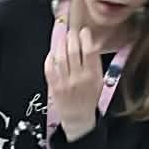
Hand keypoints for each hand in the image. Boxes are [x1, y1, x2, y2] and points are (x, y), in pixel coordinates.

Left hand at [45, 19, 103, 142]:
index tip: (84, 31)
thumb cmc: (90, 97)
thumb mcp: (99, 80)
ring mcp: (64, 82)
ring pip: (60, 57)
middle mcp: (78, 78)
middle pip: (73, 51)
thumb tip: (89, 42)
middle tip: (71, 32)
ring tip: (62, 37)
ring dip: (60, 44)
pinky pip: (49, 68)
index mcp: (93, 75)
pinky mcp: (53, 87)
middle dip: (71, 37)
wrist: (78, 118)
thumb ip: (94, 63)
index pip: (89, 51)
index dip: (85, 37)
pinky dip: (50, 57)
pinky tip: (53, 52)